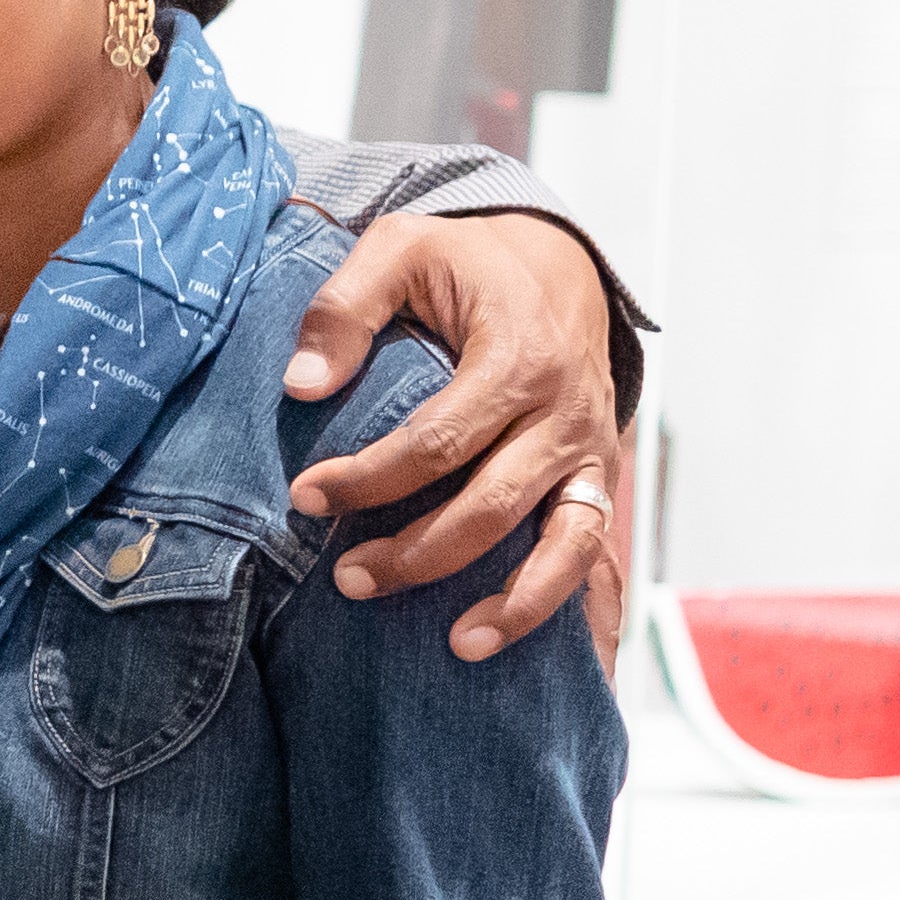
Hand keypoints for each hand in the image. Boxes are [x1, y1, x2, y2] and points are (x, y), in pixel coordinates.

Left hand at [281, 212, 629, 662]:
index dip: (370, 478)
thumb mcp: (401, 249)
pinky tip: (534, 650)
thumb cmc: (468, 264)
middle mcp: (565, 412)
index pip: (439, 440)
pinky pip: (593, 553)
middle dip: (419, 553)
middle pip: (494, 505)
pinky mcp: (598, 478)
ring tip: (459, 646)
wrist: (557, 264)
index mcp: (517, 357)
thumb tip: (300, 384)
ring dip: (516, 602)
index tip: (306, 498)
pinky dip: (570, 604)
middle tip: (347, 579)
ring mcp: (590, 452)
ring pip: (566, 543)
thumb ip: (344, 306)